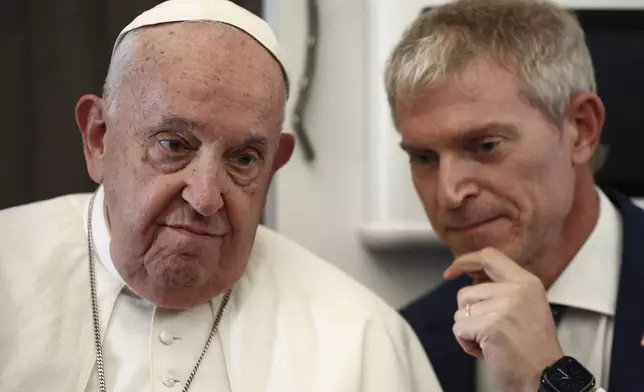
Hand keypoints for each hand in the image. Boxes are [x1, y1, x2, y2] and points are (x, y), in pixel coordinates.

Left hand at [445, 247, 563, 391]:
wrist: (546, 377)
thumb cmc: (533, 349)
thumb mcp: (528, 306)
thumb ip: (504, 290)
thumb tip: (472, 280)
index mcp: (527, 282)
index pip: (490, 256)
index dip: (466, 261)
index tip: (451, 272)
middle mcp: (516, 290)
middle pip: (466, 292)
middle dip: (471, 316)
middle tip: (494, 333)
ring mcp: (503, 306)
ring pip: (460, 312)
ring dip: (469, 330)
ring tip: (492, 342)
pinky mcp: (489, 325)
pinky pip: (459, 329)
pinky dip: (466, 344)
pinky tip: (487, 351)